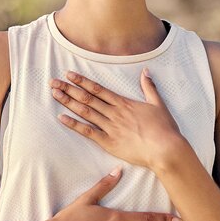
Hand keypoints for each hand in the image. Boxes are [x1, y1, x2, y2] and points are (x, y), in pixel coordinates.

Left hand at [49, 68, 184, 169]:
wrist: (165, 149)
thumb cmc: (164, 128)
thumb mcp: (158, 104)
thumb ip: (149, 87)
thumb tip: (145, 71)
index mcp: (124, 103)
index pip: (98, 89)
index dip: (82, 81)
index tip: (69, 75)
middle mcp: (114, 113)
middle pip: (87, 98)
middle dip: (69, 89)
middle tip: (53, 82)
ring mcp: (110, 127)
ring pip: (85, 111)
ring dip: (68, 102)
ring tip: (55, 94)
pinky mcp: (109, 142)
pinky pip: (88, 132)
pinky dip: (74, 124)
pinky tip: (62, 118)